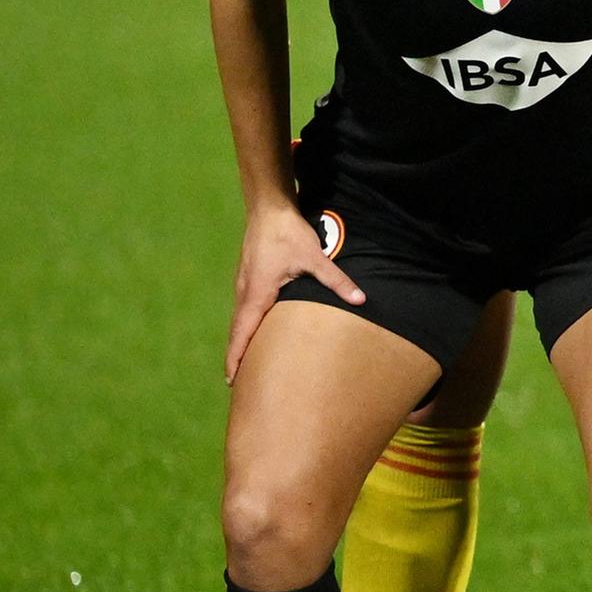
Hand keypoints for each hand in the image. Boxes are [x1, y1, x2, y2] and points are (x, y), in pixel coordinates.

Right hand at [228, 201, 360, 382]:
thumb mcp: (315, 258)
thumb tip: (360, 299)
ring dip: (240, 341)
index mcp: (257, 293)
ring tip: (243, 363)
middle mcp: (245, 292)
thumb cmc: (289, 233)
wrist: (269, 208)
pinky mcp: (249, 277)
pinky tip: (252, 331)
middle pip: (237, 331)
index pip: (243, 333)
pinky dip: (245, 325)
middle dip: (236, 356)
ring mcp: (244, 284)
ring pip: (240, 319)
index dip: (237, 358)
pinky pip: (244, 308)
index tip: (231, 380)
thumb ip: (337, 281)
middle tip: (236, 382)